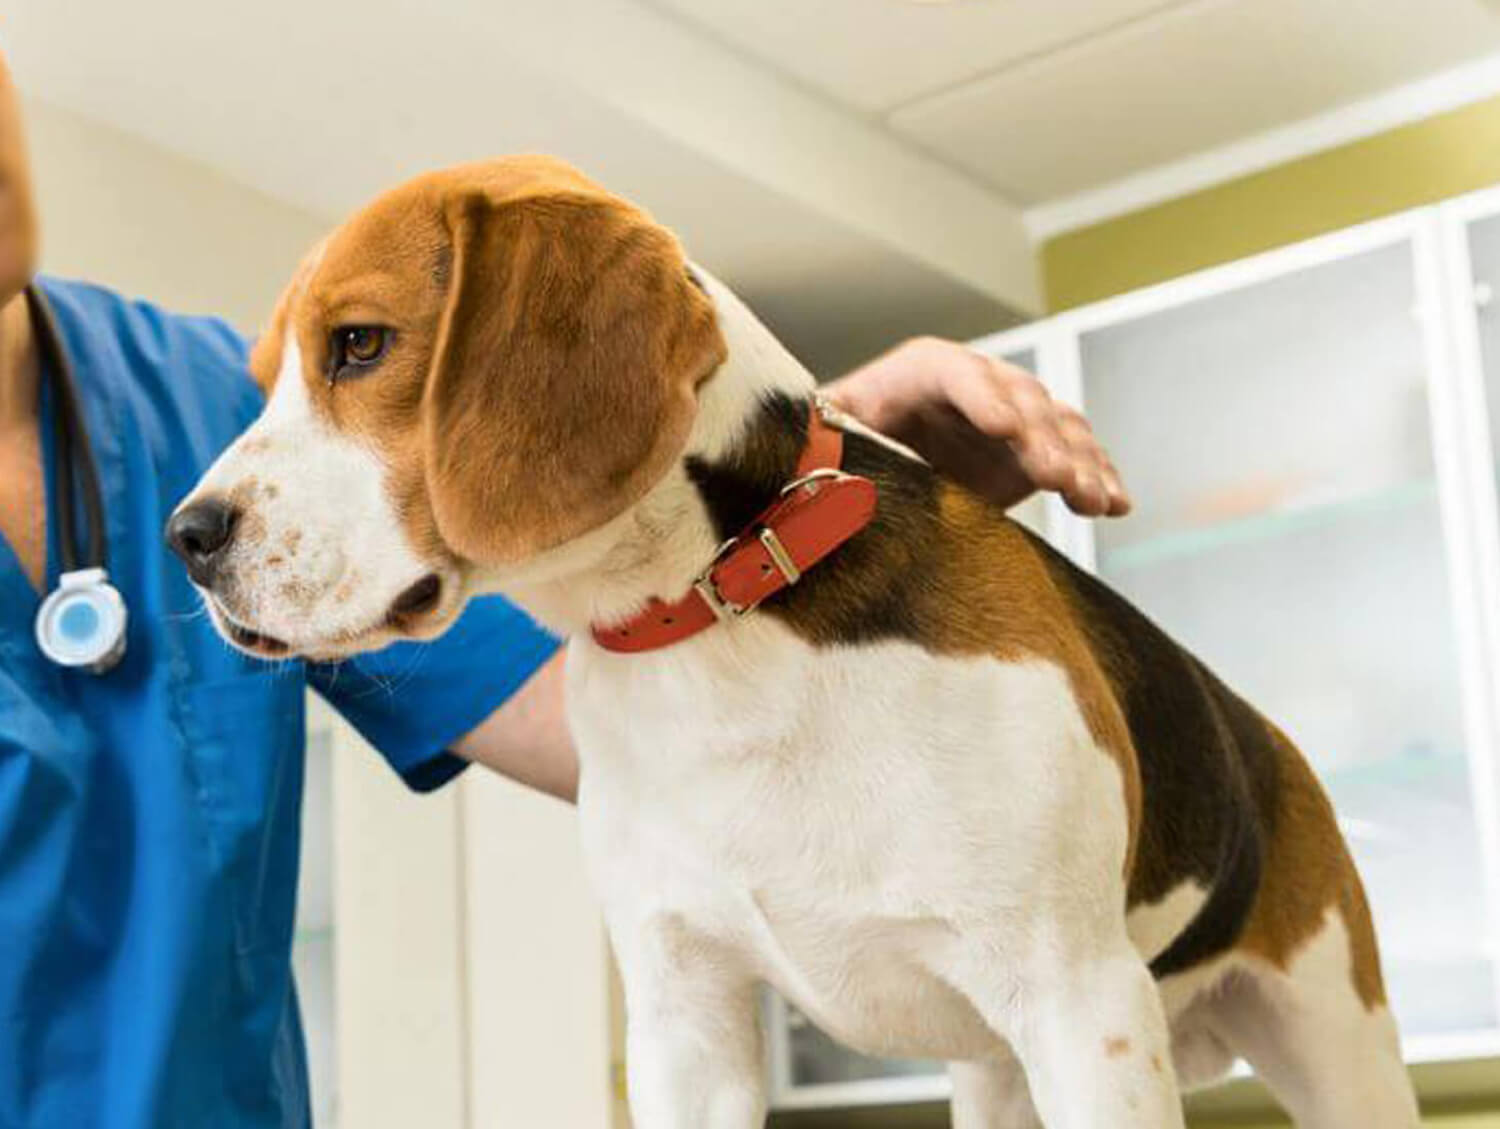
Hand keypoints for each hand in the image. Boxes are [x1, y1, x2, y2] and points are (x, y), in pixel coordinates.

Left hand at [825, 337, 1129, 516]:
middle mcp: (974, 387)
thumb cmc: (835, 452)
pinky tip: (1115, 505)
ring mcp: (1009, 421)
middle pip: (1019, 399)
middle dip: (1042, 438)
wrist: (858, 477)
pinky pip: (1073, 459)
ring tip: (1091, 500)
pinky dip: (1097, 479)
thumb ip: (831, 441)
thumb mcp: (829, 441)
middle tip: (1056, 477)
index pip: (955, 371)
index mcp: (918, 372)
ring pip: (1057, 428)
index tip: (1005, 428)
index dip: (983, 396)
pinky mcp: (1029, 458)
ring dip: (1080, 462)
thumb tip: (819, 460)